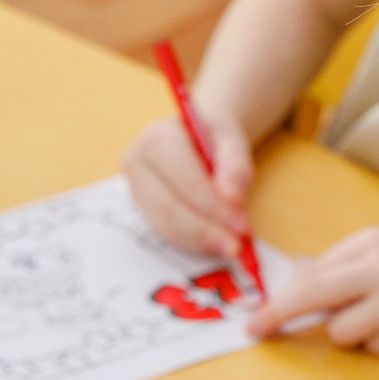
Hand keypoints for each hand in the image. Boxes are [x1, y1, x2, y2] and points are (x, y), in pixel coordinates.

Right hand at [121, 101, 255, 260]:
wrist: (195, 135)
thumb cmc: (211, 135)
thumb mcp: (231, 140)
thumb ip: (235, 166)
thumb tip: (233, 198)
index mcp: (158, 139)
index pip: (184, 180)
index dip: (213, 206)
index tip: (242, 225)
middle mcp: (138, 164)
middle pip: (170, 208)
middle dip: (206, 230)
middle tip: (237, 245)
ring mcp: (136, 190)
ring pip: (166, 226)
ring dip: (201, 241)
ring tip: (230, 245)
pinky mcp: (143, 209)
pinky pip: (167, 232)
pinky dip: (194, 242)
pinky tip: (215, 242)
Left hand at [247, 227, 378, 358]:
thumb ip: (337, 264)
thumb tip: (294, 275)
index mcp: (371, 245)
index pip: (312, 276)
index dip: (279, 301)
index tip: (254, 321)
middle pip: (315, 296)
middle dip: (281, 315)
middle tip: (257, 331)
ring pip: (341, 331)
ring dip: (349, 331)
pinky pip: (371, 349)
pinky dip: (378, 344)